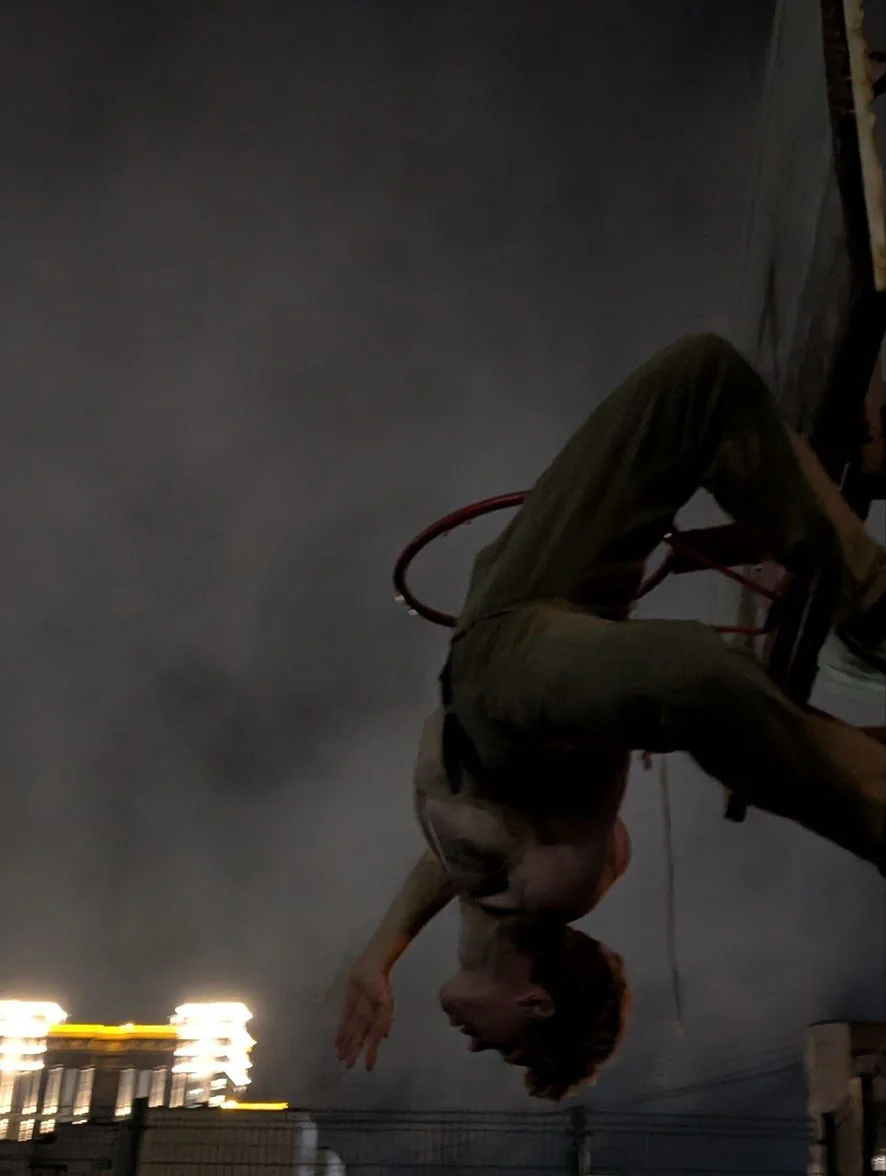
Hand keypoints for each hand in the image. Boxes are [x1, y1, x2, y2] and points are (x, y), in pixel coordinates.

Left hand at [335, 955, 392, 1070]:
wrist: (370, 965)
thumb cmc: (379, 980)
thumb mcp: (384, 996)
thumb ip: (384, 1013)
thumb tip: (385, 1033)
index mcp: (377, 1020)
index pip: (373, 1041)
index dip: (371, 1054)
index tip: (368, 1068)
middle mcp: (367, 1020)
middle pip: (359, 1040)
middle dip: (353, 1053)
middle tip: (347, 1067)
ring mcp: (357, 1014)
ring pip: (350, 1034)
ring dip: (345, 1046)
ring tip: (340, 1059)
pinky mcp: (348, 1008)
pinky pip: (343, 1024)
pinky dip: (340, 1034)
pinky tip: (336, 1043)